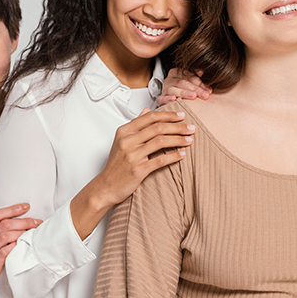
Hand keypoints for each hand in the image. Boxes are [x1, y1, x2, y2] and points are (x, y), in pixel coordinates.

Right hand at [0, 200, 41, 291]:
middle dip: (24, 221)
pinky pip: (4, 252)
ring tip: (33, 232)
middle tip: (37, 221)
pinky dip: (15, 246)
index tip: (27, 206)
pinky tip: (23, 243)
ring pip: (5, 236)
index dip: (12, 209)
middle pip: (4, 225)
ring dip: (22, 232)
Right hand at [71, 108, 194, 238]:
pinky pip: (160, 160)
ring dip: (178, 139)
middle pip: (158, 128)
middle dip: (178, 127)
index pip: (150, 117)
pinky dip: (174, 156)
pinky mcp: (138, 170)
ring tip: (189, 140)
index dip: (168, 115)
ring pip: (160, 141)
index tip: (181, 116)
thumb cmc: (116, 164)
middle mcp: (127, 141)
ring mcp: (132, 155)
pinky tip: (182, 154)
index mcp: (124, 131)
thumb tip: (147, 110)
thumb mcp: (121, 140)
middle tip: (191, 128)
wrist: (106, 187)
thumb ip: (135, 124)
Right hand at [156, 68, 211, 105]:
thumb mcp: (193, 83)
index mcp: (176, 72)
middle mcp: (169, 80)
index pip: (188, 76)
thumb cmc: (187, 91)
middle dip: (195, 89)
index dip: (199, 83)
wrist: (175, 102)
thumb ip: (197, 77)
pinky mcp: (160, 100)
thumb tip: (201, 72)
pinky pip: (161, 99)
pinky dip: (167, 99)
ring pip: (172, 89)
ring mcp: (163, 90)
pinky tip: (174, 99)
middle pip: (182, 82)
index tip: (208, 90)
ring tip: (193, 96)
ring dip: (184, 93)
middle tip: (205, 95)